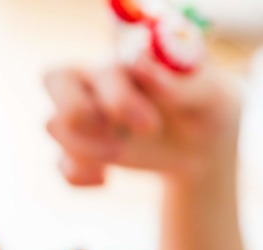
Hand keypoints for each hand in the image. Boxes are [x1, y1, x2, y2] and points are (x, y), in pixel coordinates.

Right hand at [43, 54, 241, 186]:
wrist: (202, 149)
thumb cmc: (208, 109)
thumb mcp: (209, 98)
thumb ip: (177, 83)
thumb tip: (140, 66)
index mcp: (129, 58)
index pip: (101, 67)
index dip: (118, 99)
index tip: (150, 126)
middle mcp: (99, 80)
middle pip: (54, 80)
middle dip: (80, 119)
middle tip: (117, 144)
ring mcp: (86, 114)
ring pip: (53, 125)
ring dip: (84, 150)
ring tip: (120, 153)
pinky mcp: (81, 148)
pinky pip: (60, 164)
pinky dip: (79, 177)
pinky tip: (105, 178)